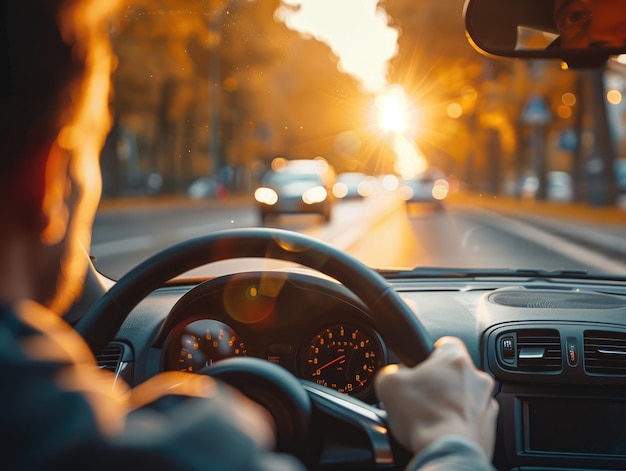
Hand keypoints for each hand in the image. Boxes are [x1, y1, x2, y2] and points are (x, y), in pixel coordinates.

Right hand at [374, 336, 497, 457]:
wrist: (449, 453)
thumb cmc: (425, 418)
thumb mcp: (389, 385)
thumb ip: (389, 371)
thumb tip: (391, 374)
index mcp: (454, 359)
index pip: (444, 342)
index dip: (429, 353)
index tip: (422, 364)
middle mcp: (476, 377)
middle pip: (454, 371)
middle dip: (439, 381)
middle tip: (421, 394)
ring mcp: (486, 402)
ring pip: (466, 394)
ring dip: (451, 401)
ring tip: (431, 415)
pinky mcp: (489, 426)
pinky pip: (472, 417)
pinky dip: (459, 421)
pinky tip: (443, 429)